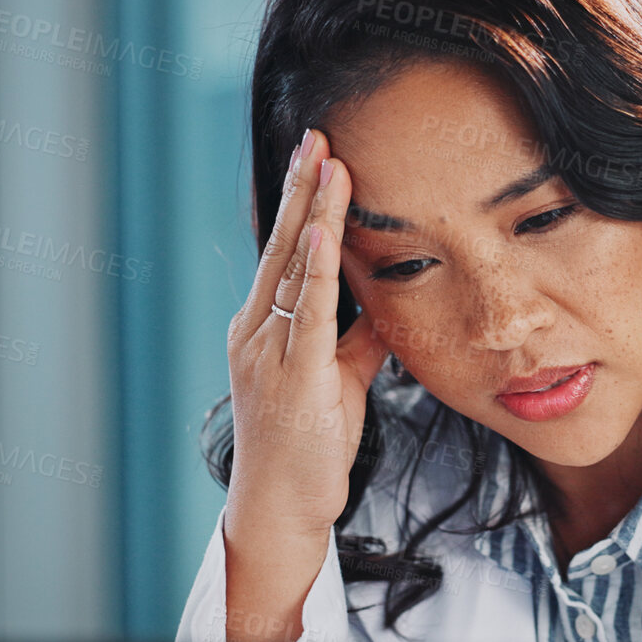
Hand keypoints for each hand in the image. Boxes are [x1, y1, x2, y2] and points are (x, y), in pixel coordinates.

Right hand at [224, 128, 390, 541]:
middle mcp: (256, 331)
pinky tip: (322, 228)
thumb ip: (356, 339)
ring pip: (290, 266)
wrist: (282, 507)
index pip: (283, 252)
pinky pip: (306, 310)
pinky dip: (313, 266)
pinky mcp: (293, 375)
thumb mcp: (338, 380)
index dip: (302, 203)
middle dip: (301, 187)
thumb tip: (385, 303)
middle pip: (280, 244)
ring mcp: (269, 351)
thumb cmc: (306, 448)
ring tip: (328, 161)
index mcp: (263, 328)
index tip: (319, 156)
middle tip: (317, 134)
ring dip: (312, 210)